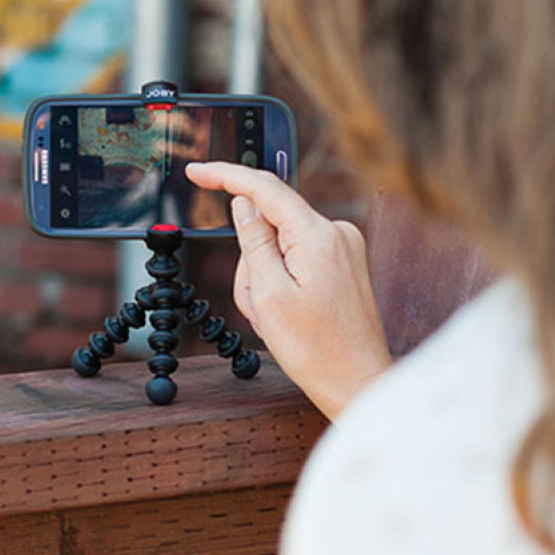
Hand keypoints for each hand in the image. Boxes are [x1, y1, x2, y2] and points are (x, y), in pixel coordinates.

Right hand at [186, 162, 391, 420]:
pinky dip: (281, 280)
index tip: (195, 170)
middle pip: (268, 222)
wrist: (359, 384)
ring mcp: (343, 246)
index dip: (224, 175)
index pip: (263, 186)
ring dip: (265, 277)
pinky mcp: (344, 260)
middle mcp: (336, 231)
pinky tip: (290, 313)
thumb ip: (253, 240)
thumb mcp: (268, 296)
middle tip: (257, 306)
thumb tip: (243, 202)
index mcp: (317, 235)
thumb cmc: (317, 351)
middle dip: (250, 260)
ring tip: (276, 317)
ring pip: (279, 243)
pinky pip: (296, 255)